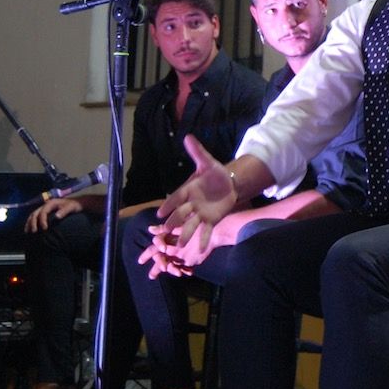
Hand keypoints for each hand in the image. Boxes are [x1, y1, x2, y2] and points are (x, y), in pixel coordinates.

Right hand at [25, 197, 82, 232]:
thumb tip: (57, 217)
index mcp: (51, 203)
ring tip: (27, 231)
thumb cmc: (73, 205)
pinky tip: (29, 229)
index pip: (43, 212)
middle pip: (35, 213)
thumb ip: (64, 212)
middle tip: (34, 231)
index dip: (42, 220)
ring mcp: (44, 208)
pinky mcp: (45, 212)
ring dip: (29, 223)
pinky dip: (31, 222)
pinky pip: (35, 216)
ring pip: (33, 215)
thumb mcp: (70, 207)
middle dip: (33, 222)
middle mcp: (45, 205)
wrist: (75, 203)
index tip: (45, 228)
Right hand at [137, 222, 219, 277]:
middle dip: (157, 266)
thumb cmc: (195, 226)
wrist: (213, 233)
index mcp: (166, 241)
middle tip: (160, 270)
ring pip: (169, 266)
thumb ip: (164, 229)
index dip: (153, 252)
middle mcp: (170, 249)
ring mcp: (178, 256)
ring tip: (178, 272)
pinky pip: (181, 269)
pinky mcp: (187, 262)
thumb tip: (150, 229)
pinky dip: (183, 271)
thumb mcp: (179, 226)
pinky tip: (189, 272)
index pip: (154, 249)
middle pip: (159, 260)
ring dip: (172, 270)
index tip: (163, 249)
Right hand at [155, 134, 236, 251]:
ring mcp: (200, 214)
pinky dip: (204, 241)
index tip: (160, 213)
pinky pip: (206, 231)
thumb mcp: (207, 162)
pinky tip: (202, 251)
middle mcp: (191, 204)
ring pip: (191, 225)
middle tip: (165, 230)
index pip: (176, 198)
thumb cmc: (214, 174)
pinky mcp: (211, 220)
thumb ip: (198, 152)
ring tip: (180, 246)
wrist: (228, 183)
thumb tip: (188, 136)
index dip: (169, 205)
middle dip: (174, 221)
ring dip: (185, 235)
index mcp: (188, 190)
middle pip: (181, 214)